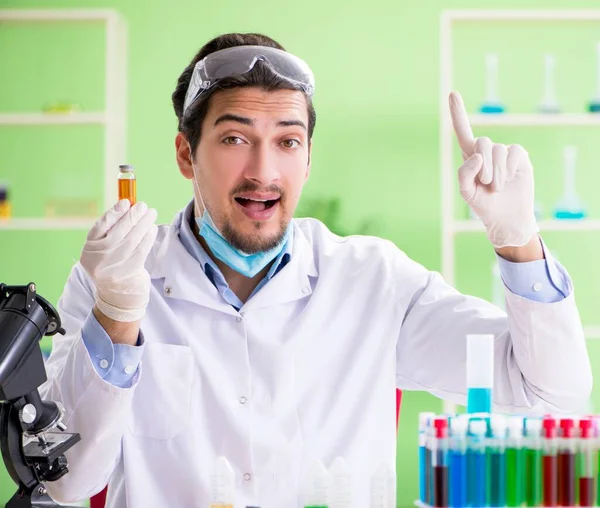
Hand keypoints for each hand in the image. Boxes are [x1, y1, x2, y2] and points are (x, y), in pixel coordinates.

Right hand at [81, 200, 157, 322]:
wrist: (117, 294)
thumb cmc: (111, 263)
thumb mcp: (102, 250)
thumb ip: (110, 231)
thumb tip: (128, 206)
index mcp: (89, 251)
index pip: (99, 227)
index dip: (114, 213)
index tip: (126, 202)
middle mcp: (99, 259)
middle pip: (118, 232)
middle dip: (132, 216)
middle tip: (143, 206)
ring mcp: (114, 267)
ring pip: (131, 240)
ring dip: (143, 224)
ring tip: (151, 213)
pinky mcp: (129, 272)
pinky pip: (141, 250)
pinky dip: (148, 237)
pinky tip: (152, 229)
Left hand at [449, 91, 537, 247]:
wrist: (505, 217)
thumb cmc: (483, 205)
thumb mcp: (466, 192)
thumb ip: (464, 173)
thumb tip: (477, 155)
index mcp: (470, 156)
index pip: (462, 131)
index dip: (458, 112)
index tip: (452, 93)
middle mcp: (487, 151)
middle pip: (481, 142)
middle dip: (483, 165)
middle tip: (486, 183)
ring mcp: (504, 153)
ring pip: (498, 150)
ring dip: (496, 173)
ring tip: (497, 187)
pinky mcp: (520, 157)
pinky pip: (514, 152)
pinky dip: (509, 168)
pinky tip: (509, 180)